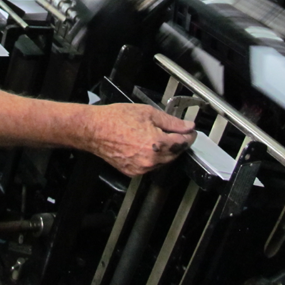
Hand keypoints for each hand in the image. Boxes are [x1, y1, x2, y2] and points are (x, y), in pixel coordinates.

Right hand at [80, 103, 196, 176]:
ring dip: (165, 151)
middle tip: (174, 131)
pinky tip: (145, 145)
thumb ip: (171, 121)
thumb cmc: (115, 119)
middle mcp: (151, 160)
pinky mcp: (133, 172)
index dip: (189, 135)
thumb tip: (187, 126)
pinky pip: (150, 166)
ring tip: (155, 135)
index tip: (190, 131)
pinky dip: (152, 157)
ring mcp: (142, 168)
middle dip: (177, 143)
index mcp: (157, 144)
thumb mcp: (148, 112)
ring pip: (164, 162)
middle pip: (175, 154)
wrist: (94, 130)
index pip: (183, 142)